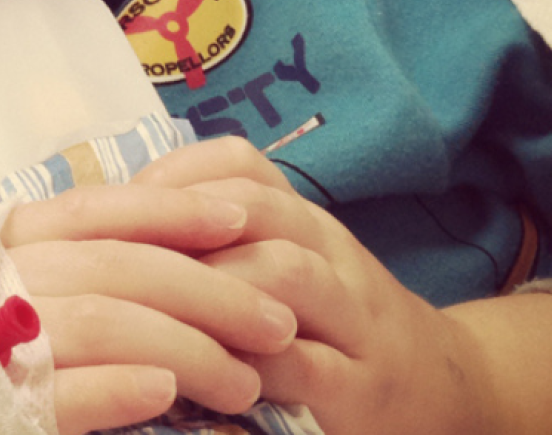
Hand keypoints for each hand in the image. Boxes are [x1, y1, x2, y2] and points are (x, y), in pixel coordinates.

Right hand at [0, 174, 299, 434]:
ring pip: (103, 322)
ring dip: (187, 348)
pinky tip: (166, 395)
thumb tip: (191, 244)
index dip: (171, 209)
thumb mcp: (29, 287)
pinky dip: (119, 387)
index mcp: (6, 245)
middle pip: (116, 266)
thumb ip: (87, 263)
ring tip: (244, 381)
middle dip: (210, 290)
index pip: (94, 210)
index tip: (241, 219)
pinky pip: (62, 390)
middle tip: (277, 323)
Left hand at [135, 137, 476, 434]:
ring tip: (156, 313)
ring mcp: (352, 320)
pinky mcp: (357, 389)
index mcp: (303, 220)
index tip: (113, 208)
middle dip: (180, 228)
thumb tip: (109, 220)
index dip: (172, 176)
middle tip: (116, 262)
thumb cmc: (332, 324)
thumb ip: (220, 239)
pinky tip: (199, 376)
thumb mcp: (288, 262)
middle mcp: (331, 255)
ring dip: (211, 288)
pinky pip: (300, 366)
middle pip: (256, 209)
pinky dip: (244, 367)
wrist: (441, 388)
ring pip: (283, 272)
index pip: (240, 163)